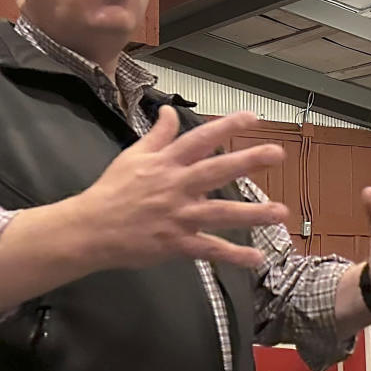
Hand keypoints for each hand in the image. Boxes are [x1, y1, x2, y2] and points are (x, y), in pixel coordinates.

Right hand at [75, 107, 288, 269]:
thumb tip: (169, 111)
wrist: (90, 229)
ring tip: (280, 212)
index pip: (200, 139)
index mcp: (166, 163)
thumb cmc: (111, 191)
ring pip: (221, 213)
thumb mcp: (133, 156)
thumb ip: (157, 135)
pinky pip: (210, 249)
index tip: (253, 118)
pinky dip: (233, 256)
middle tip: (277, 154)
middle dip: (248, 161)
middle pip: (216, 171)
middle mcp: (176, 186)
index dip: (226, 126)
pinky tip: (256, 259)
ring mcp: (178, 216)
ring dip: (253, 213)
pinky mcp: (177, 243)